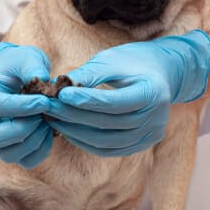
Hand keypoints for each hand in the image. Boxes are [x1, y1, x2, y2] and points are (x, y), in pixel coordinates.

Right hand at [0, 42, 53, 168]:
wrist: (15, 76)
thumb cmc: (19, 65)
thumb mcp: (25, 58)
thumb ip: (33, 65)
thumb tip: (43, 80)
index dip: (23, 107)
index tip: (44, 101)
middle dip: (22, 130)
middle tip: (42, 115)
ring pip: (8, 155)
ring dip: (34, 141)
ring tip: (47, 122)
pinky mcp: (9, 149)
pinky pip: (25, 161)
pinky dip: (41, 150)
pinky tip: (48, 131)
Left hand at [45, 30, 209, 156]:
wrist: (162, 73)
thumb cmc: (133, 61)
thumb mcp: (112, 60)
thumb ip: (88, 74)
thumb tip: (58, 86)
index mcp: (153, 93)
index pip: (114, 102)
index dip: (86, 100)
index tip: (60, 94)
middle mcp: (156, 119)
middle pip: (108, 123)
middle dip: (73, 116)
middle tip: (48, 107)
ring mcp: (150, 135)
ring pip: (105, 141)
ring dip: (74, 132)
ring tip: (52, 118)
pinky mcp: (141, 145)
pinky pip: (108, 149)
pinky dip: (84, 142)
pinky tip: (67, 130)